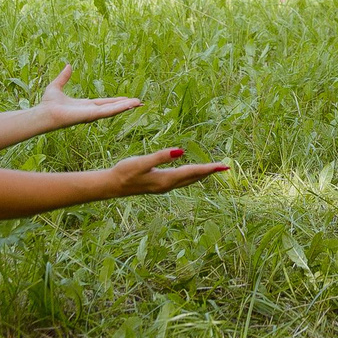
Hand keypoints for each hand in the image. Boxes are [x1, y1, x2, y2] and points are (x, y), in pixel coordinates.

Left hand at [38, 64, 140, 129]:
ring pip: (112, 110)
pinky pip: (107, 112)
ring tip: (139, 103)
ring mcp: (91, 114)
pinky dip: (118, 109)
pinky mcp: (90, 116)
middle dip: (125, 105)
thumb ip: (64, 77)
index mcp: (85, 105)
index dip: (116, 101)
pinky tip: (128, 105)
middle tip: (139, 103)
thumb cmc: (47, 104)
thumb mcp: (56, 86)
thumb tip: (68, 66)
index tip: (127, 99)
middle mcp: (90, 111)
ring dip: (125, 106)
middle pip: (112, 107)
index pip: (105, 103)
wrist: (43, 113)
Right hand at [102, 147, 230, 196]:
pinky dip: (191, 176)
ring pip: (188, 180)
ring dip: (201, 174)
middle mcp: (168, 185)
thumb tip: (180, 151)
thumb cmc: (125, 172)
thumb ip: (161, 157)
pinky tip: (191, 172)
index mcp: (166, 179)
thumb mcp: (143, 162)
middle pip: (194, 178)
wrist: (112, 185)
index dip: (208, 168)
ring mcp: (164, 186)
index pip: (192, 172)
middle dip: (209, 172)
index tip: (222, 166)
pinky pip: (181, 180)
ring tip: (213, 169)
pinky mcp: (159, 185)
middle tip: (224, 167)